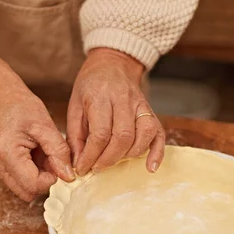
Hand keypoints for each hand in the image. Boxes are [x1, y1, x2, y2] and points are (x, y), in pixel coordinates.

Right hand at [0, 50, 73, 200]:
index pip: (33, 184)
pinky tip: (34, 155)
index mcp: (6, 152)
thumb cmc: (20, 104)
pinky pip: (16, 179)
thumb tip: (68, 176)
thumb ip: (59, 152)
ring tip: (42, 155)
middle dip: (44, 181)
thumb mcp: (45, 125)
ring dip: (36, 177)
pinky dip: (29, 172)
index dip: (51, 179)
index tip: (59, 164)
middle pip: (26, 192)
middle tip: (51, 161)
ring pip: (21, 188)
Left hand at [67, 48, 164, 174]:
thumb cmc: (90, 87)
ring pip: (143, 135)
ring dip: (129, 156)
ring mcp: (141, 105)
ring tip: (114, 163)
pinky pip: (159, 133)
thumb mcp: (74, 106)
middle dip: (109, 159)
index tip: (82, 168)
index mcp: (101, 97)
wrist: (112, 64)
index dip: (91, 156)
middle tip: (96, 169)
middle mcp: (124, 100)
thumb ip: (75, 136)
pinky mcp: (151, 110)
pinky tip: (150, 167)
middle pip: (123, 136)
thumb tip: (77, 164)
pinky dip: (157, 152)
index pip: (100, 133)